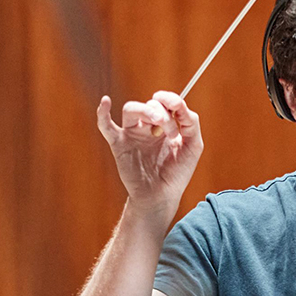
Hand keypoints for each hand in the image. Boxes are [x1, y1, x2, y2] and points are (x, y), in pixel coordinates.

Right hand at [96, 90, 203, 214]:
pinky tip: (106, 102)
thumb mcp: (193, 146)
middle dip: (163, 114)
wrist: (162, 196)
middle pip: (151, 105)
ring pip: (131, 109)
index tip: (178, 107)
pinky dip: (102, 113)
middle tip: (172, 133)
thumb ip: (191, 123)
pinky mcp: (119, 144)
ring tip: (158, 122)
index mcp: (165, 126)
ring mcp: (132, 134)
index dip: (171, 100)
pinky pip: (106, 126)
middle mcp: (148, 127)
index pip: (166, 103)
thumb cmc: (177, 173)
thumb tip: (180, 105)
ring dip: (145, 110)